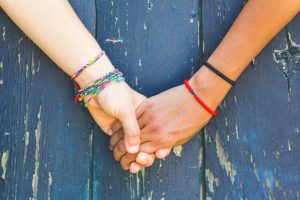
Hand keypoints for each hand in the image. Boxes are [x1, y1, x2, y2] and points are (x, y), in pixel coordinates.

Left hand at [86, 82, 171, 169]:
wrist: (95, 86)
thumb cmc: (115, 92)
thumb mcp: (126, 110)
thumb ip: (131, 130)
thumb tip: (134, 151)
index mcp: (147, 115)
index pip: (156, 133)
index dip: (159, 145)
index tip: (159, 154)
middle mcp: (139, 123)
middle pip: (147, 143)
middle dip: (146, 156)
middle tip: (141, 161)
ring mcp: (127, 129)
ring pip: (135, 148)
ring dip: (135, 159)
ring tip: (133, 167)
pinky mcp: (115, 132)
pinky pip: (122, 147)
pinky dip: (125, 156)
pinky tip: (127, 164)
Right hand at [110, 68, 230, 172]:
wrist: (198, 97)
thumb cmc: (194, 120)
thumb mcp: (182, 139)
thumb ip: (166, 146)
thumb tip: (156, 152)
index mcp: (162, 141)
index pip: (140, 154)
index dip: (130, 160)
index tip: (125, 163)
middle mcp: (153, 131)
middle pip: (131, 144)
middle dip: (120, 152)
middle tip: (114, 155)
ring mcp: (149, 117)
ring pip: (128, 130)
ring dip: (117, 138)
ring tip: (111, 143)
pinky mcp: (148, 105)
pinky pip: (133, 116)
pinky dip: (124, 122)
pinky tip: (118, 126)